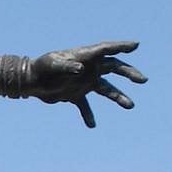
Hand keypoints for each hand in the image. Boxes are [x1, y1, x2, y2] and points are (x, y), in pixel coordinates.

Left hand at [29, 40, 144, 127]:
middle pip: (114, 68)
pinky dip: (88, 115)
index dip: (121, 46)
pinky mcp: (75, 95)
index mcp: (84, 56)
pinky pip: (86, 106)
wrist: (28, 81)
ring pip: (106, 89)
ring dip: (118, 97)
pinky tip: (91, 125)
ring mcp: (83, 82)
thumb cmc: (40, 68)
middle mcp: (88, 68)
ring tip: (130, 106)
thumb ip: (66, 67)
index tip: (136, 45)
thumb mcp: (52, 65)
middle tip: (143, 80)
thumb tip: (81, 70)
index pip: (106, 49)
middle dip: (128, 73)